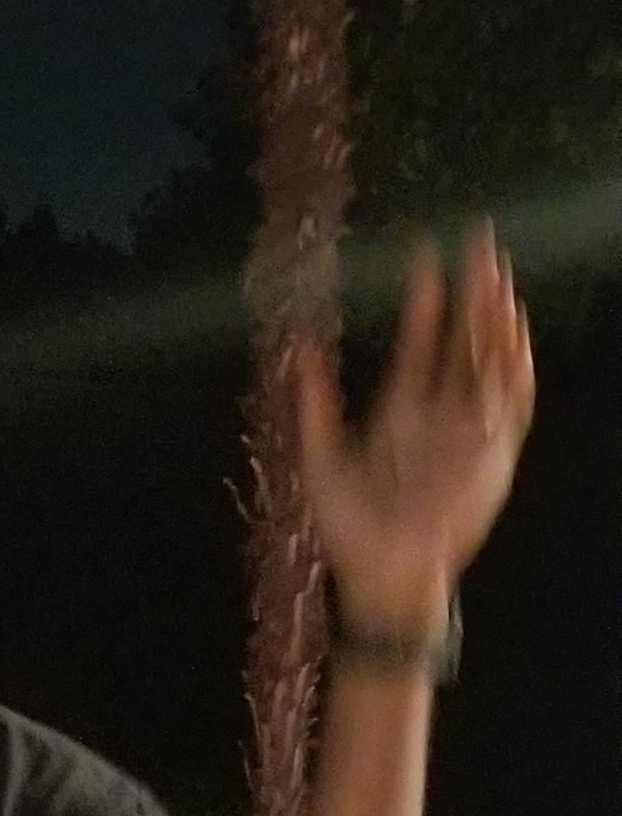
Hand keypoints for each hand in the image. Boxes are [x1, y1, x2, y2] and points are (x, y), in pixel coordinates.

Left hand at [296, 225, 533, 642]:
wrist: (383, 573)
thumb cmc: (351, 527)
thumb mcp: (321, 458)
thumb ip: (315, 402)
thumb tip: (298, 347)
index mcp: (402, 410)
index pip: (420, 342)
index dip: (424, 300)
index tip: (424, 254)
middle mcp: (440, 414)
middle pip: (464, 339)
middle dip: (473, 292)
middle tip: (481, 242)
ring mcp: (468, 431)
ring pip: (492, 362)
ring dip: (498, 320)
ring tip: (500, 277)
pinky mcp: (492, 454)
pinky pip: (512, 404)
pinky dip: (517, 368)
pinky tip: (516, 333)